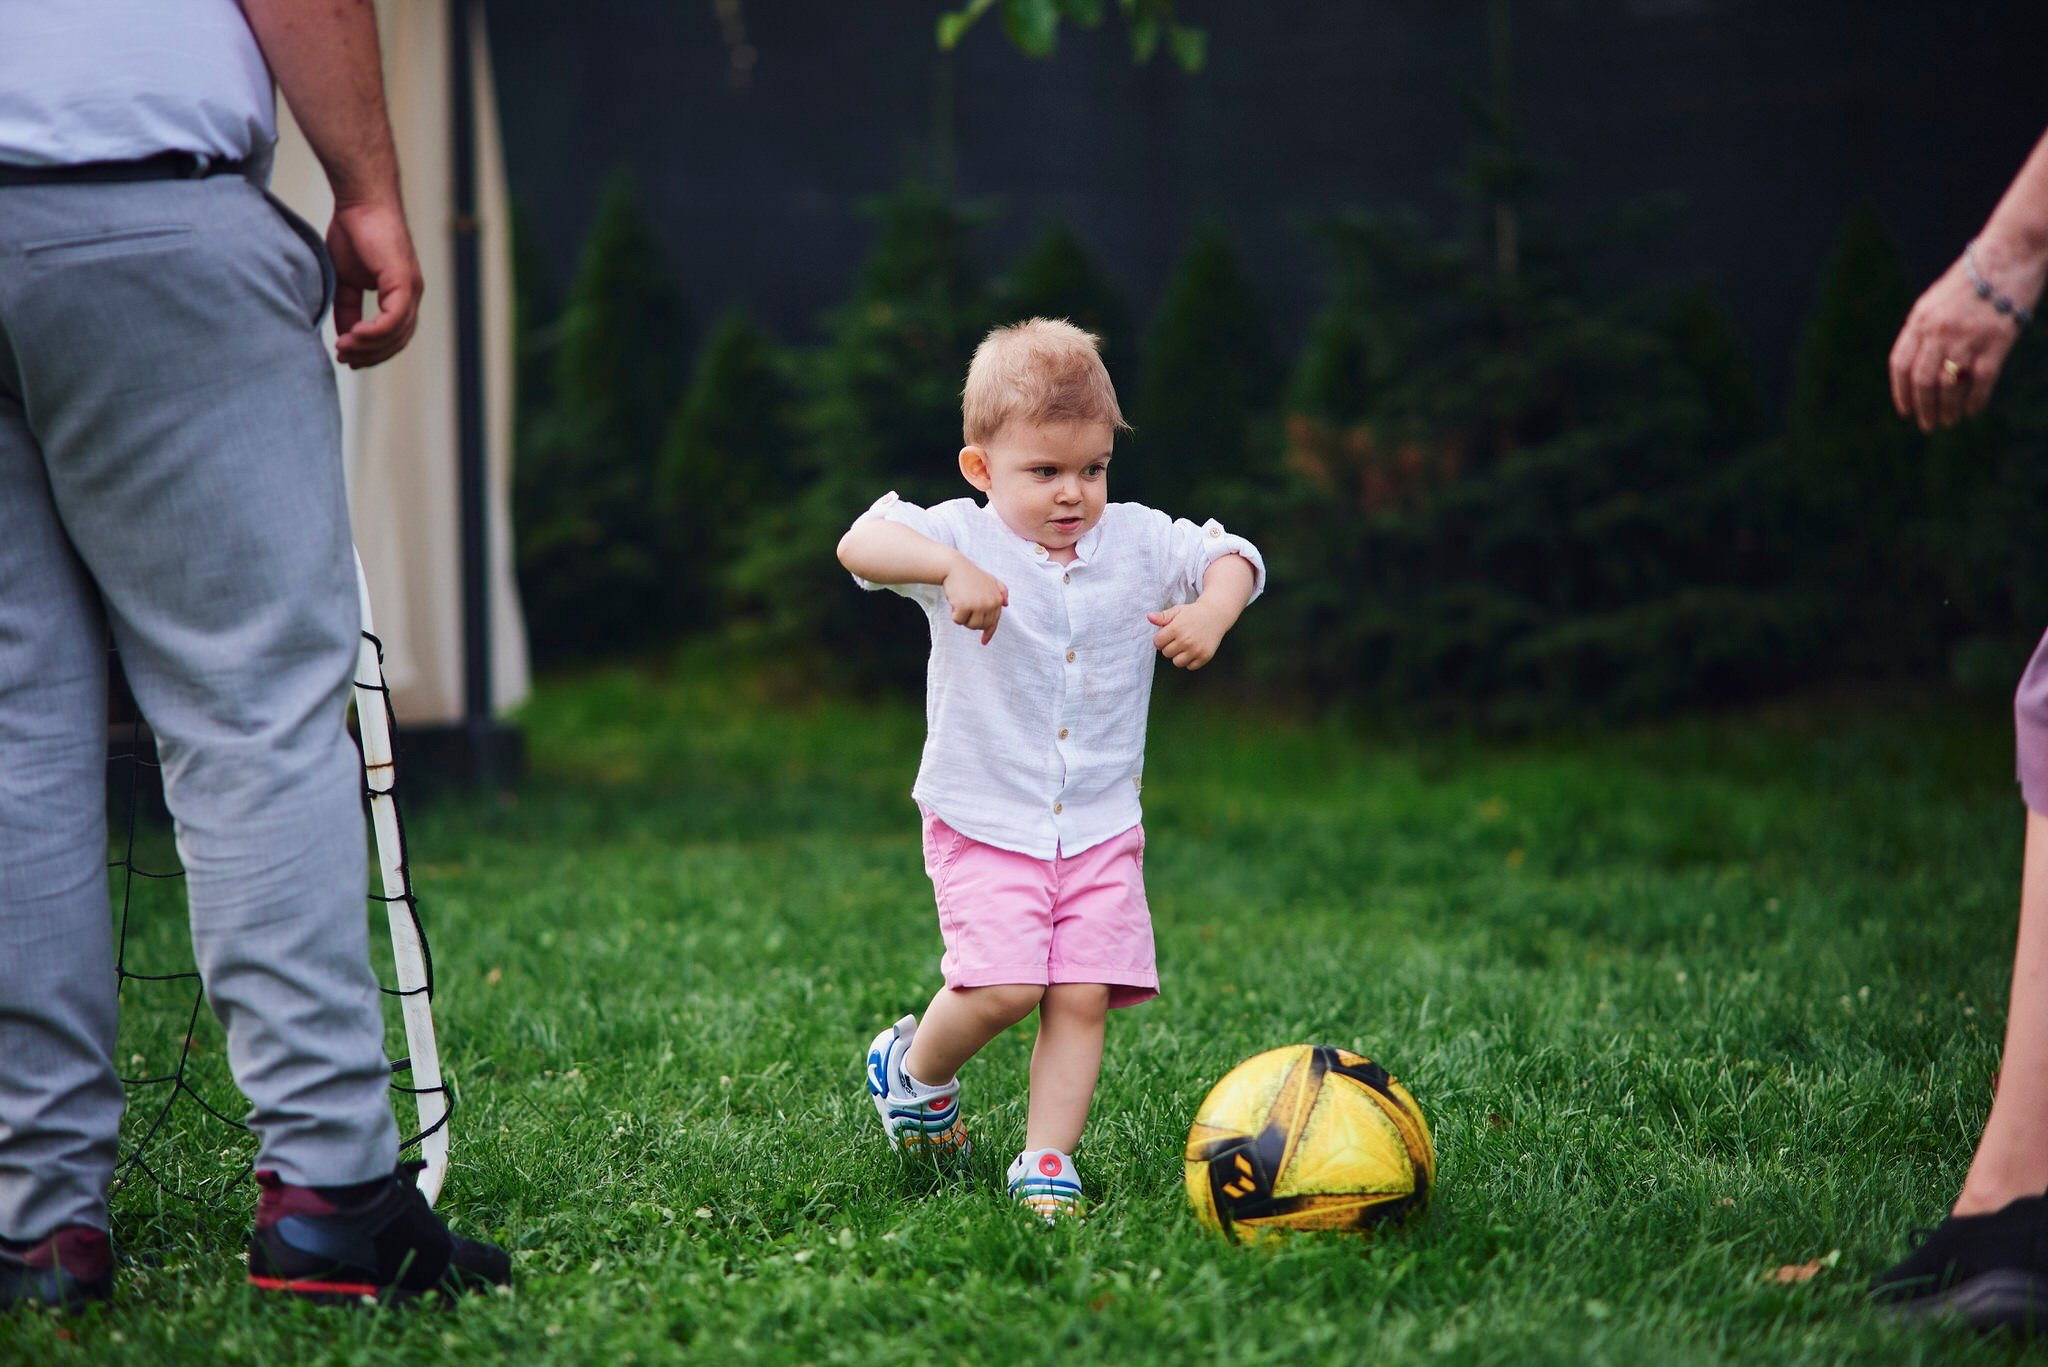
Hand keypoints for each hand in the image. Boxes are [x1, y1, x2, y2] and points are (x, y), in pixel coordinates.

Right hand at [327, 198, 422, 368]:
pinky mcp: (404, 281)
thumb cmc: (354, 233)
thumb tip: (345, 335)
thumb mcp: (346, 279)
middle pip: (397, 341)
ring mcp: (411, 289)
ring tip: (344, 349)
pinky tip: (354, 335)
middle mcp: (411, 295)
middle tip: (345, 360)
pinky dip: (375, 332)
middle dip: (370, 355)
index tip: (349, 359)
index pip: (393, 336)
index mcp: (401, 296)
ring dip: (368, 346)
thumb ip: (348, 307)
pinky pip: (393, 318)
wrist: (360, 202)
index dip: (372, 352)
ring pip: (396, 333)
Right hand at [943, 560, 1007, 643]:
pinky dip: (954, 615)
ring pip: (971, 625)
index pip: (994, 621)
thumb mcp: (989, 579)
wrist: (954, 567)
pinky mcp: (966, 606)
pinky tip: (954, 603)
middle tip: (964, 608)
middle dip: (971, 621)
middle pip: (981, 625)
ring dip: (963, 618)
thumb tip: (1006, 604)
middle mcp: (991, 603)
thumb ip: (1000, 590)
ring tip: (960, 604)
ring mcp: (979, 605)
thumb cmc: (969, 574)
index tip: (983, 642)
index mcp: (997, 599)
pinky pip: (959, 621)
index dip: (988, 632)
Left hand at [1149, 601, 1228, 669]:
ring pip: (1177, 662)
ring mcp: (1196, 649)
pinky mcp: (1204, 656)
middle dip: (1169, 647)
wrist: (1215, 615)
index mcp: (1176, 628)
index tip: (1167, 636)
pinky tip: (1192, 650)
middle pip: (1166, 653)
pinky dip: (1190, 661)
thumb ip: (1162, 616)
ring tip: (1184, 646)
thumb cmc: (1193, 613)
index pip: (1158, 642)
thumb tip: (1149, 617)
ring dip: (1178, 656)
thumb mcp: (1177, 611)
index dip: (1160, 639)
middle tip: (1177, 639)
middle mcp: (1186, 640)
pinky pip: (1190, 666)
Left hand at [1889, 239, 2043, 430]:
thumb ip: (1923, 331)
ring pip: (1949, 386)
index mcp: (1919, 319)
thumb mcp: (1935, 300)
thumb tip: (1916, 369)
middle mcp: (1938, 330)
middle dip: (1923, 408)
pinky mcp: (1996, 341)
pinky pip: (1980, 382)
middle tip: (1927, 425)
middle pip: (1922, 381)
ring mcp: (1967, 337)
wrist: (2010, 253)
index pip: (1901, 365)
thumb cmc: (1973, 279)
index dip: (1901, 392)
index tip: (1906, 411)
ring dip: (1947, 409)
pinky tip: (1972, 411)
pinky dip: (1974, 401)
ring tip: (1948, 420)